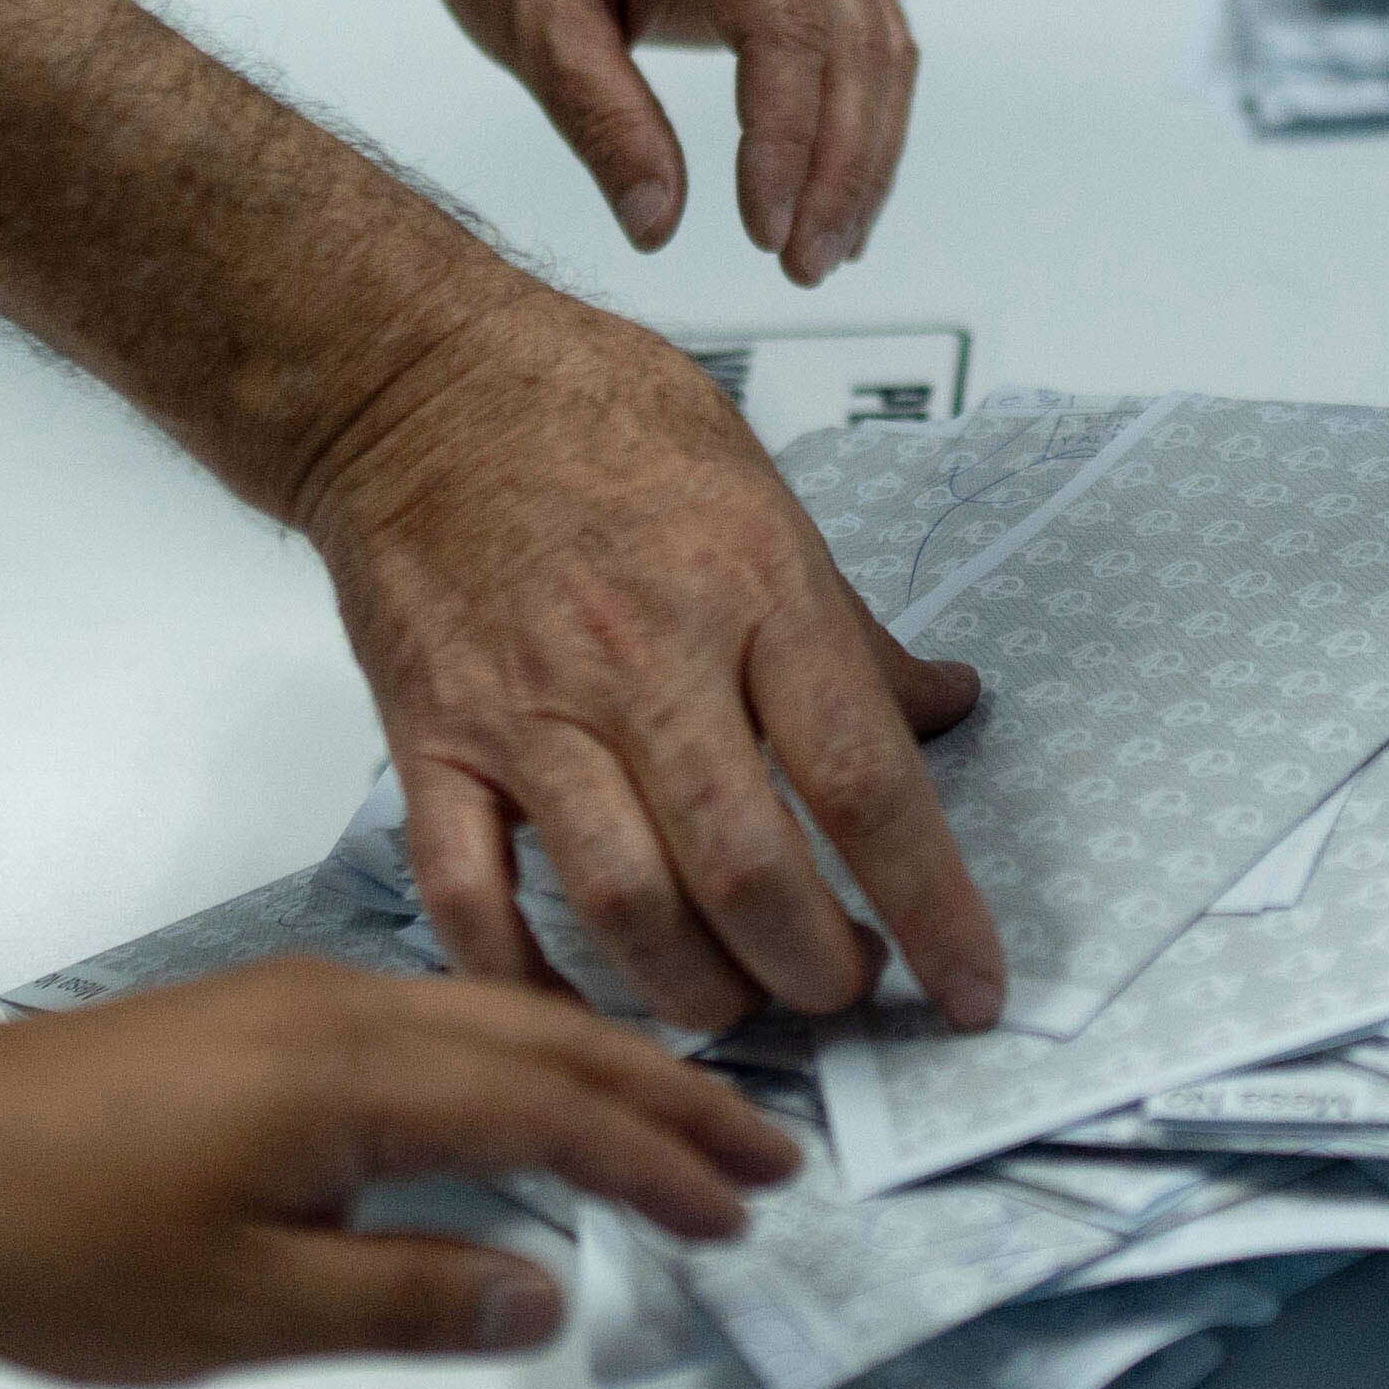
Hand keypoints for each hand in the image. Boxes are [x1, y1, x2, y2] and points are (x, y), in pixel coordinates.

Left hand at [0, 957, 798, 1382]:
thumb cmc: (48, 1239)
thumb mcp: (237, 1309)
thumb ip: (408, 1298)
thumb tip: (542, 1290)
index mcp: (354, 1077)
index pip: (555, 1108)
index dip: (658, 1163)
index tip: (740, 1213)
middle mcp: (346, 1012)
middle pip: (549, 1040)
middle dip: (669, 1096)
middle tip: (767, 1153)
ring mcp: (305, 1005)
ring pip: (499, 1020)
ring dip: (602, 1073)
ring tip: (684, 1128)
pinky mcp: (267, 1019)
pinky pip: (442, 1024)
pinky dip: (525, 1062)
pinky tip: (537, 1104)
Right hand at [301, 274, 999, 1035]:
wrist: (415, 381)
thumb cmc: (597, 420)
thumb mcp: (767, 491)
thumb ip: (853, 626)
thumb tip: (949, 707)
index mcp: (752, 586)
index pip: (864, 779)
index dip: (931, 904)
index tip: (973, 986)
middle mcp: (643, 657)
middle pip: (748, 870)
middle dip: (814, 968)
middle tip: (843, 987)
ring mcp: (528, 708)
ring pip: (623, 904)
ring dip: (697, 989)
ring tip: (739, 1001)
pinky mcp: (432, 742)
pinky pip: (470, 898)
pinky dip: (526, 979)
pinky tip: (581, 1007)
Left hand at [379, 0, 918, 281]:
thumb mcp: (526, 17)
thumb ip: (599, 116)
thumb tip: (658, 224)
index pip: (785, 30)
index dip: (786, 142)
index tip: (765, 232)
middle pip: (851, 43)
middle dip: (838, 167)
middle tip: (804, 266)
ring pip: (874, 45)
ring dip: (862, 155)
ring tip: (823, 251)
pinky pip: (861, 35)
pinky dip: (859, 118)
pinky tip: (837, 195)